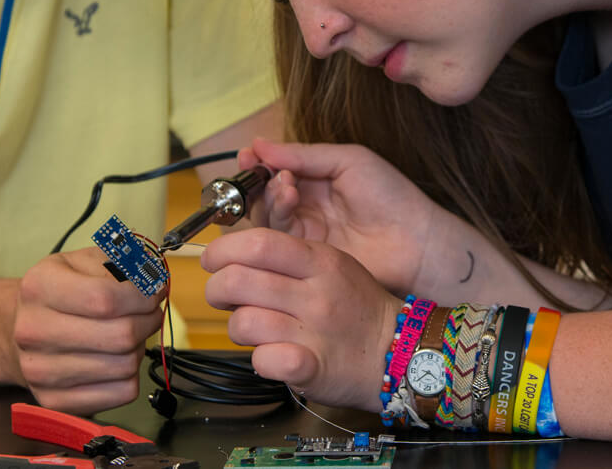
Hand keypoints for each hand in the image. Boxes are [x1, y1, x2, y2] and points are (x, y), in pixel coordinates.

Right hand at [12, 247, 163, 413]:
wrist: (20, 330)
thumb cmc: (63, 292)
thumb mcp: (85, 261)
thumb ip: (124, 262)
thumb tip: (156, 278)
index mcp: (39, 287)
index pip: (106, 299)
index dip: (143, 296)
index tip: (155, 291)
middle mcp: (32, 331)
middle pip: (120, 336)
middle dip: (148, 321)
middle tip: (150, 313)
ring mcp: (40, 371)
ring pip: (125, 366)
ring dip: (139, 348)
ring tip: (129, 334)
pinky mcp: (54, 401)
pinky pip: (121, 394)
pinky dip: (131, 376)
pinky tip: (117, 358)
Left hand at [202, 227, 400, 412]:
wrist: (400, 352)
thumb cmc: (355, 307)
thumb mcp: (331, 264)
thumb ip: (286, 256)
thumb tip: (231, 256)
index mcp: (319, 261)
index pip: (258, 243)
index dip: (222, 249)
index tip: (212, 260)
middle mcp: (316, 294)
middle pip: (238, 281)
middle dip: (216, 289)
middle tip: (223, 297)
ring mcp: (315, 332)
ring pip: (243, 322)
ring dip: (238, 327)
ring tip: (254, 329)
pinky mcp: (314, 369)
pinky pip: (264, 361)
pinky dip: (260, 360)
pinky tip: (272, 356)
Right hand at [239, 139, 466, 296]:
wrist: (416, 241)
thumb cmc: (391, 195)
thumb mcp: (348, 161)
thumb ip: (304, 155)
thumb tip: (259, 143)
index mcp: (315, 182)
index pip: (275, 171)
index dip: (258, 163)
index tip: (248, 154)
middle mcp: (305, 208)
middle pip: (264, 196)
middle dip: (258, 180)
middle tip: (261, 169)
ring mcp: (304, 234)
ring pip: (266, 217)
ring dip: (269, 195)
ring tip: (286, 184)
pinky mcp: (305, 257)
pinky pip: (277, 240)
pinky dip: (276, 216)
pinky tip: (290, 198)